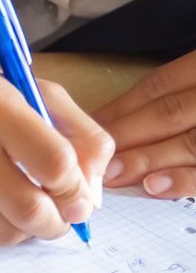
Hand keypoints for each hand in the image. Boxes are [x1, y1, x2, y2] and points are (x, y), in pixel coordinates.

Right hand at [0, 22, 110, 244]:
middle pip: (30, 209)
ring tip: (29, 210)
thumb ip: (78, 134)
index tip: (80, 194)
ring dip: (28, 229)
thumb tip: (93, 194)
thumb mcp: (31, 92)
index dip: (77, 188)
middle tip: (62, 217)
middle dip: (59, 223)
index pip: (54, 162)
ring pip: (3, 230)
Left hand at [94, 51, 195, 195]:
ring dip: (146, 159)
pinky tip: (153, 186)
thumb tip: (109, 120)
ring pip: (188, 142)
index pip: (160, 86)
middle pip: (168, 113)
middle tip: (88, 158)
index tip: (87, 128)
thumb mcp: (195, 86)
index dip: (121, 108)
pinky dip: (184, 179)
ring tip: (111, 175)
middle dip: (126, 135)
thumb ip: (171, 95)